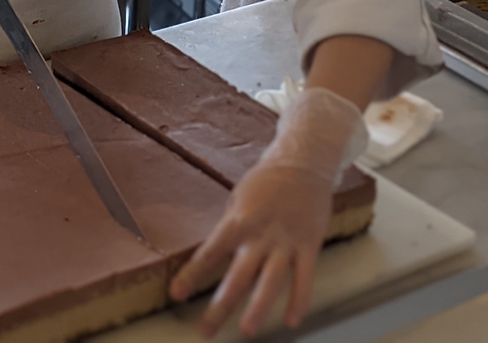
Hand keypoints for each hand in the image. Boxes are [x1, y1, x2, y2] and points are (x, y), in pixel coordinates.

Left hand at [169, 88, 367, 337]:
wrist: (304, 162)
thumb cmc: (266, 181)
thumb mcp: (238, 198)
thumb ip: (230, 228)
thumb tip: (214, 254)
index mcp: (240, 220)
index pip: (211, 250)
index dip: (192, 273)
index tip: (177, 294)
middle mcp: (262, 233)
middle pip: (239, 276)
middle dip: (221, 306)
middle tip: (205, 331)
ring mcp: (287, 241)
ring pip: (272, 281)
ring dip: (258, 308)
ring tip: (246, 330)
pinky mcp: (309, 244)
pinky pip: (305, 278)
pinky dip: (299, 300)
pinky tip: (290, 321)